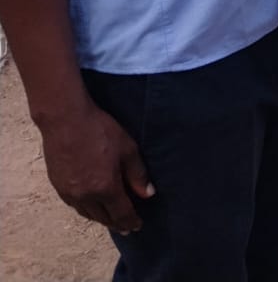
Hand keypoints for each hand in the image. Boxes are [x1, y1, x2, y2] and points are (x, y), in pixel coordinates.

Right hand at [41, 101, 153, 233]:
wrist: (66, 121)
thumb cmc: (101, 131)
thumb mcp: (128, 149)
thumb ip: (138, 174)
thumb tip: (148, 194)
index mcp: (105, 187)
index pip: (121, 213)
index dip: (130, 221)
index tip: (137, 227)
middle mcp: (85, 196)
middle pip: (103, 217)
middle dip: (117, 223)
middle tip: (126, 228)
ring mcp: (69, 193)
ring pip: (88, 214)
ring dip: (101, 219)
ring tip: (111, 220)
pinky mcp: (58, 186)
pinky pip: (75, 206)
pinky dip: (87, 210)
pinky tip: (92, 207)